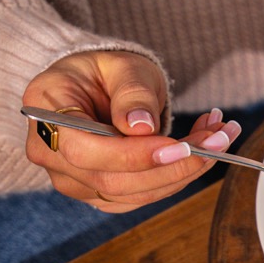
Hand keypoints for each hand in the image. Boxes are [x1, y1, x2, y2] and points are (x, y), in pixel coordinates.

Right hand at [23, 49, 238, 210]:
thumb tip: (141, 127)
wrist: (94, 86)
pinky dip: (176, 177)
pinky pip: (141, 196)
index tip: (182, 147)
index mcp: (44, 112)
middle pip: (112, 180)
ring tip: (218, 138)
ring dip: (183, 172)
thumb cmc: (104, 71)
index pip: (84, 150)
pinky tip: (200, 151)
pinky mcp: (99, 193)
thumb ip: (131, 93)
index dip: (134, 156)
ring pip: (132, 194)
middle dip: (172, 166)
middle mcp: (50, 154)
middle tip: (218, 140)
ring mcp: (73, 180)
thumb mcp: (122, 66)